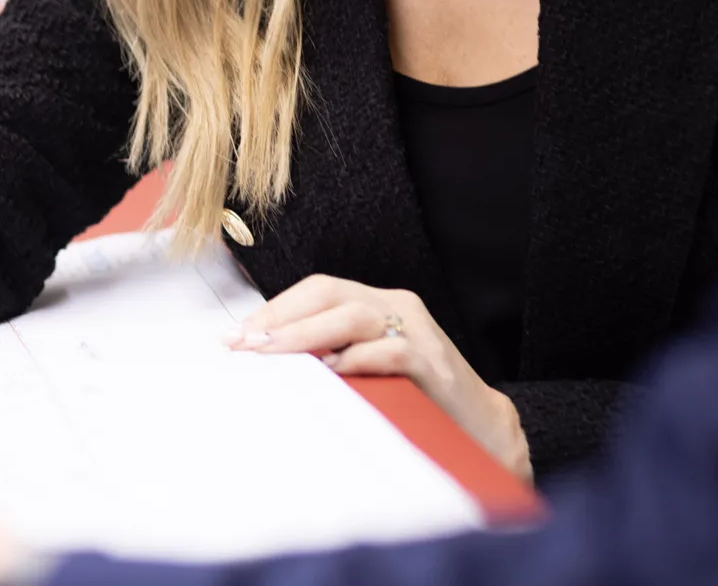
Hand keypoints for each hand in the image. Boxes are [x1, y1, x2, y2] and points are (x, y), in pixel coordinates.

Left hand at [226, 274, 531, 480]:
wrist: (482, 427)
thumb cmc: (413, 398)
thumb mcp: (364, 367)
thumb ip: (327, 353)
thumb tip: (262, 357)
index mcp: (376, 301)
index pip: (316, 290)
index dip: (273, 310)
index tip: (235, 336)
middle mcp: (396, 306)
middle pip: (328, 294)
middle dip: (279, 319)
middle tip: (245, 345)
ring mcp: (418, 331)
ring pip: (353, 316)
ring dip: (305, 335)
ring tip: (271, 355)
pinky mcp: (435, 363)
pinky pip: (390, 351)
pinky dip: (356, 359)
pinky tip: (331, 372)